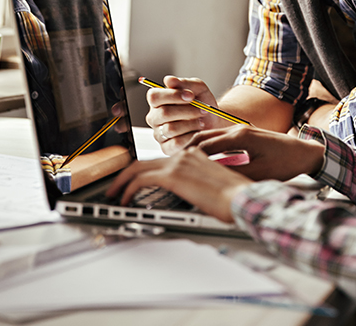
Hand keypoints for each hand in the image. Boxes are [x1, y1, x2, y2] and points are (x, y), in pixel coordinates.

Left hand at [106, 148, 250, 222]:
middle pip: (145, 160)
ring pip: (137, 167)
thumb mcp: (214, 185)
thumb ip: (199, 183)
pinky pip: (140, 180)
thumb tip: (190, 194)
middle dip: (125, 174)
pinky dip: (127, 189)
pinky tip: (124, 200)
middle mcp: (185, 155)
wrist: (241, 198)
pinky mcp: (173, 176)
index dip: (143, 170)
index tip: (134, 181)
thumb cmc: (234, 197)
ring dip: (121, 182)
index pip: (161, 160)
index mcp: (195, 156)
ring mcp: (178, 163)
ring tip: (114, 195)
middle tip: (115, 187)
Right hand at [145, 76, 226, 154]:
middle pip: (164, 113)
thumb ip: (185, 83)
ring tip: (202, 120)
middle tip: (202, 109)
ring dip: (191, 123)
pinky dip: (190, 136)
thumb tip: (169, 80)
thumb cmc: (202, 102)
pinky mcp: (167, 148)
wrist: (213, 119)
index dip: (173, 95)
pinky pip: (175, 143)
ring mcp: (159, 133)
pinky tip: (197, 130)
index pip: (154, 96)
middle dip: (187, 111)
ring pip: (171, 129)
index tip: (191, 95)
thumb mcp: (198, 88)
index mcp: (157, 100)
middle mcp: (154, 117)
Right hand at [185, 124, 325, 181]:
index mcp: (239, 136)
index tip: (172, 167)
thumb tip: (212, 182)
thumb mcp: (259, 173)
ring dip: (195, 148)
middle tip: (169, 165)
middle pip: (202, 137)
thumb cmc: (286, 162)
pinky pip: (219, 140)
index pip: (204, 145)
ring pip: (209, 137)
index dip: (187, 157)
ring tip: (180, 164)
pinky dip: (206, 149)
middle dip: (185, 151)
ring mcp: (241, 131)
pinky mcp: (245, 136)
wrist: (306, 152)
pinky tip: (201, 161)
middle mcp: (238, 129)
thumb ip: (234, 175)